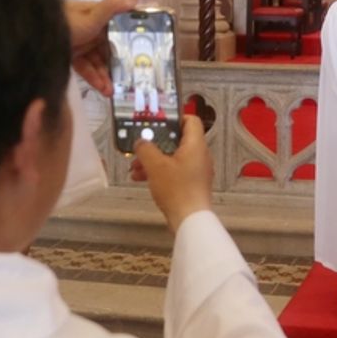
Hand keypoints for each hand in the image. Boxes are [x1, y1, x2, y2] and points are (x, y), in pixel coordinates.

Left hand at [65, 0, 137, 93]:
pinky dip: (93, 78)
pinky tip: (102, 89)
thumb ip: (113, 7)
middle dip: (116, 64)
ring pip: (97, 60)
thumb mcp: (91, 15)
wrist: (34, 35)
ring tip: (112, 91)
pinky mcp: (70, 55)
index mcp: (97, 15)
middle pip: (108, 48)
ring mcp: (80, 42)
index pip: (118, 28)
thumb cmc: (66, 23)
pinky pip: (85, 67)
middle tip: (127, 81)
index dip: (128, 41)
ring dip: (105, 75)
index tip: (140, 54)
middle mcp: (90, 28)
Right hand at [130, 116, 213, 233]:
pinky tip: (142, 178)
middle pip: (178, 140)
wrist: (189, 219)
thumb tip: (141, 142)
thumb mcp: (155, 166)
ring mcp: (197, 170)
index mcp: (195, 145)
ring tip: (136, 166)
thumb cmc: (177, 190)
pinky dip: (160, 171)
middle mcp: (200, 155)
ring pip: (173, 157)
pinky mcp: (192, 184)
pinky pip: (175, 171)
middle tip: (141, 146)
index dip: (174, 118)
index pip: (190, 120)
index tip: (157, 122)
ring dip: (154, 159)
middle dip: (156, 143)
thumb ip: (146, 149)